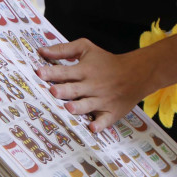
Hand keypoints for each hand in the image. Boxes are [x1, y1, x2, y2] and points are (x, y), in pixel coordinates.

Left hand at [36, 39, 154, 132]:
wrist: (136, 73)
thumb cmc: (107, 62)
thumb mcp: (87, 49)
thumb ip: (64, 49)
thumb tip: (41, 51)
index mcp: (85, 70)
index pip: (65, 71)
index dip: (52, 72)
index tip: (39, 72)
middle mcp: (92, 86)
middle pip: (74, 89)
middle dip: (64, 90)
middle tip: (53, 91)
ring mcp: (102, 100)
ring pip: (87, 105)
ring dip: (78, 107)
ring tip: (69, 108)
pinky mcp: (110, 112)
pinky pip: (104, 120)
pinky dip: (99, 124)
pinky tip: (93, 127)